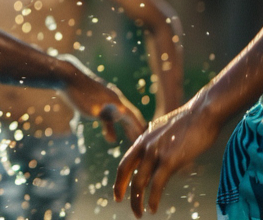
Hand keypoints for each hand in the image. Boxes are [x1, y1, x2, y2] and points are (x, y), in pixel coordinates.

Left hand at [63, 64, 145, 142]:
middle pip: (127, 116)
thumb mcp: (93, 111)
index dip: (140, 128)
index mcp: (116, 101)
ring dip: (121, 127)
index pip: (133, 117)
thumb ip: (105, 124)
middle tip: (141, 143)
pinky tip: (106, 129)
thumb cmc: (80, 93)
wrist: (65, 75)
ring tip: (127, 138)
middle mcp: (113, 99)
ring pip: (116, 115)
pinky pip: (106, 114)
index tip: (148, 139)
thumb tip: (114, 137)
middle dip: (133, 129)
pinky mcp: (94, 99)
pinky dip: (108, 123)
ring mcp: (104, 99)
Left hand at [114, 99, 221, 216]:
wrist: (203, 112)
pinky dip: (152, 198)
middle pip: (126, 172)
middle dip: (121, 189)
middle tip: (120, 201)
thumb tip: (159, 151)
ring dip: (137, 200)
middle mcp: (145, 146)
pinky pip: (157, 184)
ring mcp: (156, 153)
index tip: (118, 190)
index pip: (126, 161)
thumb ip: (157, 141)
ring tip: (138, 213)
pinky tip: (152, 208)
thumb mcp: (165, 129)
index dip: (120, 177)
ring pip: (139, 182)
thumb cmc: (190, 120)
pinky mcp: (170, 160)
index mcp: (143, 138)